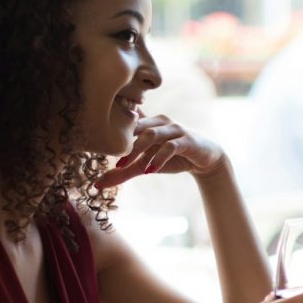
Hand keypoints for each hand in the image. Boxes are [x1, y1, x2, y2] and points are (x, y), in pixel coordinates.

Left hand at [98, 114, 224, 187]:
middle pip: (136, 124)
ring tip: (126, 165)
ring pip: (151, 133)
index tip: (96, 139)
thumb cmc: (172, 158)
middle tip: (107, 157)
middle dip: (121, 139)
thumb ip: (123, 172)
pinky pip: (170, 146)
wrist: (205, 160)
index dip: (112, 126)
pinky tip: (151, 170)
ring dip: (137, 149)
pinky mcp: (186, 140)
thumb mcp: (144, 165)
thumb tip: (97, 185)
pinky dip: (159, 158)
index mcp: (148, 121)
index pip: (127, 118)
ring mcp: (174, 129)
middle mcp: (159, 121)